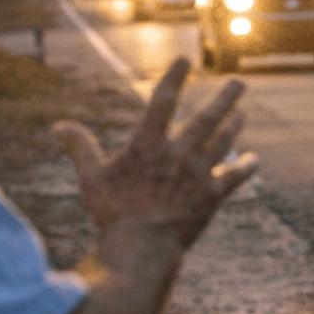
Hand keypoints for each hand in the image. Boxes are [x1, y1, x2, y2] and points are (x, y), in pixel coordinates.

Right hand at [53, 59, 258, 259]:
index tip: (185, 61)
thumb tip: (59, 125)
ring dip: (234, 126)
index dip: (174, 79)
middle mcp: (178, 155)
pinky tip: (254, 159)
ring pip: (224, 143)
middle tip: (239, 82)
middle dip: (225, 98)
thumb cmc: (112, 215)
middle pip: (208, 118)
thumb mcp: (91, 179)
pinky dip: (246, 167)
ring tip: (243, 113)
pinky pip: (234, 177)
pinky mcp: (212, 197)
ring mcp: (199, 175)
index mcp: (148, 146)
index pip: (162, 102)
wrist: (142, 251)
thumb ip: (80, 148)